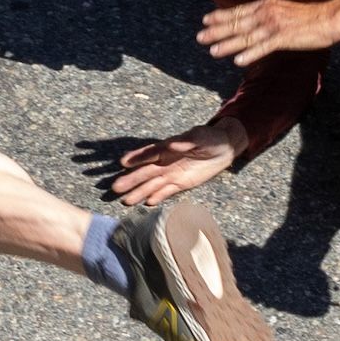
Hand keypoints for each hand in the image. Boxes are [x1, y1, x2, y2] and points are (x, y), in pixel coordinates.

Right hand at [107, 124, 239, 206]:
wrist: (224, 149)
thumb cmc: (210, 138)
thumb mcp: (201, 137)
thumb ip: (186, 142)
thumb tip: (170, 145)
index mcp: (168, 148)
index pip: (150, 154)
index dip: (137, 158)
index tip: (123, 163)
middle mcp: (166, 162)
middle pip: (146, 172)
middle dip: (131, 180)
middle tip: (115, 188)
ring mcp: (172, 174)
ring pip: (152, 184)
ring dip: (139, 192)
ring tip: (125, 201)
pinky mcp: (181, 183)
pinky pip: (167, 191)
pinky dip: (157, 197)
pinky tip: (146, 203)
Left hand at [198, 0, 339, 66]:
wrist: (330, 16)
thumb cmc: (311, 13)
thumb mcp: (285, 8)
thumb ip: (270, 12)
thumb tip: (257, 20)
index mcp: (267, 4)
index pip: (239, 11)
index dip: (221, 16)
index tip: (205, 20)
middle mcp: (267, 13)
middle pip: (237, 23)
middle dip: (217, 31)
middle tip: (199, 37)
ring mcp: (274, 26)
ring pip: (246, 37)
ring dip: (228, 44)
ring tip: (212, 51)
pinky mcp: (284, 38)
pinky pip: (263, 47)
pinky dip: (250, 54)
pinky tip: (238, 60)